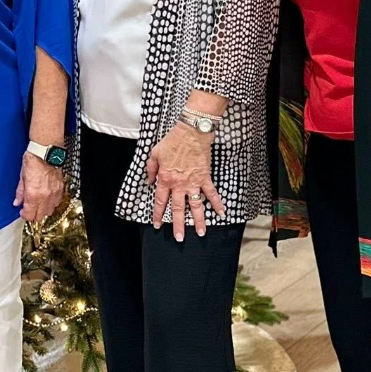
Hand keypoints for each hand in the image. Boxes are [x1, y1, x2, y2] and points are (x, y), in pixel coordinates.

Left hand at [14, 152, 64, 223]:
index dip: (25, 216)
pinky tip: (46, 199)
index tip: (22, 212)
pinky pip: (57, 203)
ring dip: (43, 210)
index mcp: (33, 195)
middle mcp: (44, 197)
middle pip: (40, 216)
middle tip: (29, 210)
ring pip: (49, 211)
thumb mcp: (22, 177)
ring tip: (38, 204)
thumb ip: (20, 192)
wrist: (46, 152)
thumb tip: (17, 202)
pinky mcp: (60, 189)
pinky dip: (51, 204)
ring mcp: (54, 194)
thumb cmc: (33, 161)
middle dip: (33, 215)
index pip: (29, 215)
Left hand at [146, 122, 225, 241]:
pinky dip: (217, 204)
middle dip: (177, 225)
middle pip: (178, 209)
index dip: (158, 214)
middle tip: (178, 238)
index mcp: (165, 179)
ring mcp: (193, 183)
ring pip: (195, 206)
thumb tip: (149, 181)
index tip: (157, 224)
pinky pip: (212, 193)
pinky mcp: (205, 178)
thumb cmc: (172, 141)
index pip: (160, 201)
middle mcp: (179, 184)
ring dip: (198, 220)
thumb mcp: (154, 154)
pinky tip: (221, 213)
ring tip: (200, 233)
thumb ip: (151, 169)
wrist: (191, 133)